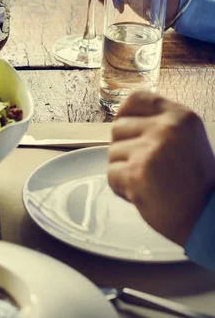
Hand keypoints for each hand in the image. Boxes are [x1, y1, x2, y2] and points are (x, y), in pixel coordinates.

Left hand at [108, 91, 214, 244]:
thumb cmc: (194, 182)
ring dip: (124, 170)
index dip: (125, 113)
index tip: (125, 127)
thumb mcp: (187, 140)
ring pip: (112, 153)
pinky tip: (143, 194)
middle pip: (118, 128)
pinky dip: (122, 188)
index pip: (137, 99)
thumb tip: (122, 119)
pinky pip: (112, 175)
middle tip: (148, 168)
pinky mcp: (136, 173)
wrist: (207, 218)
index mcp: (180, 117)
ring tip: (150, 182)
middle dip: (125, 149)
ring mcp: (150, 150)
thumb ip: (160, 125)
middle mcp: (166, 129)